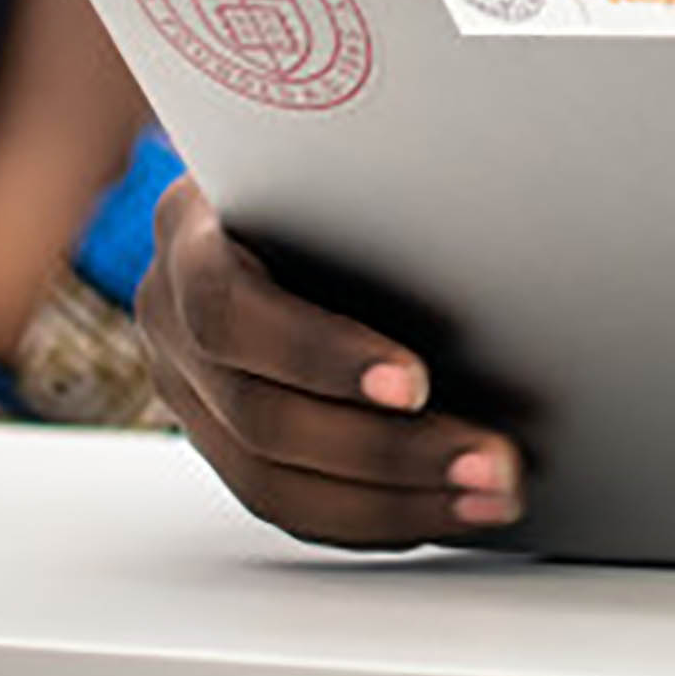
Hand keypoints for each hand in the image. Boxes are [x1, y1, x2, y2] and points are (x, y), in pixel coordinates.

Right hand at [131, 178, 520, 547]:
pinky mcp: (220, 439)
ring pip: (269, 481)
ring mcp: (187, 389)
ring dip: (392, 504)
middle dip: (389, 452)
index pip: (231, 309)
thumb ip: (378, 192)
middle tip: (491, 463)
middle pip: (262, 416)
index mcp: (188, 234)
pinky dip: (368, 520)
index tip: (417, 382)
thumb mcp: (341, 155)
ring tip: (485, 501)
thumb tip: (504, 239)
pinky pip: (284, 504)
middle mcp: (170, 318)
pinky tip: (441, 516)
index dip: (320, 355)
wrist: (281, 182)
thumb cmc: (331, 160)